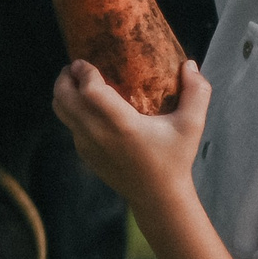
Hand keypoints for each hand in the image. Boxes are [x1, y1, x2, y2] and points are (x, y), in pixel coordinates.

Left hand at [53, 57, 209, 207]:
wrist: (158, 197)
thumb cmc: (175, 158)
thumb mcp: (192, 126)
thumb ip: (197, 93)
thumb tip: (189, 63)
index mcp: (122, 125)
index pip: (90, 91)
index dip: (83, 72)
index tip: (85, 61)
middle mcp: (98, 134)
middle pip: (63, 97)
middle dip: (65, 77)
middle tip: (75, 65)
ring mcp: (86, 145)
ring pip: (60, 111)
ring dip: (63, 92)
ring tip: (75, 80)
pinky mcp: (83, 153)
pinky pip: (69, 124)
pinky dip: (70, 109)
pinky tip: (86, 103)